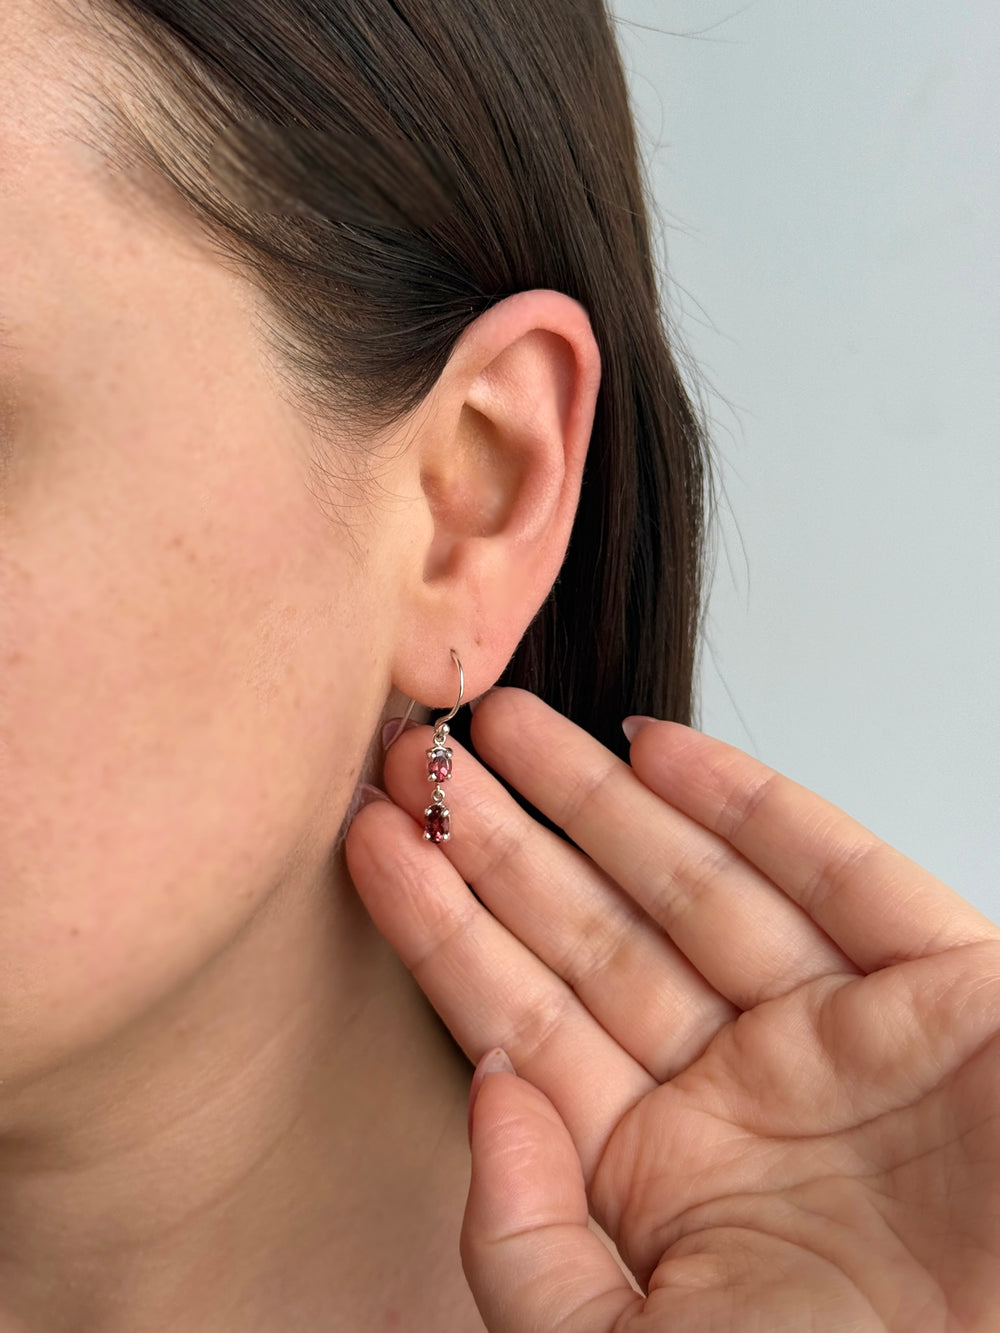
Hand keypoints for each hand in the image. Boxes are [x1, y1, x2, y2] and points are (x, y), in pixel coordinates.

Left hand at [345, 687, 999, 1331]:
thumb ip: (528, 1243)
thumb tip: (485, 1088)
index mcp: (662, 1175)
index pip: (521, 1019)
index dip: (439, 926)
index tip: (371, 843)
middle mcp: (741, 1089)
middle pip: (589, 933)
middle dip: (497, 840)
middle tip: (410, 756)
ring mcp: (838, 1032)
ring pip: (690, 883)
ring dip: (594, 796)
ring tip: (502, 722)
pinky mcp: (941, 988)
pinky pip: (834, 873)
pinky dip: (748, 803)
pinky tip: (653, 745)